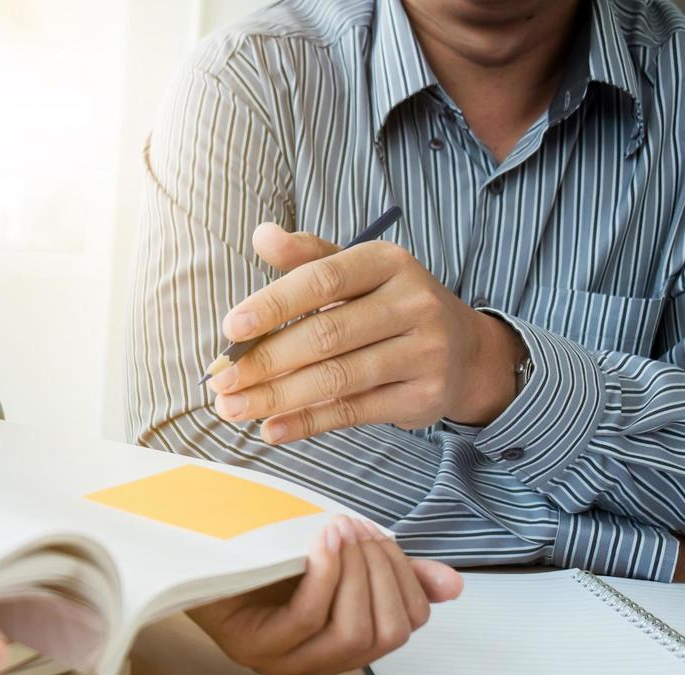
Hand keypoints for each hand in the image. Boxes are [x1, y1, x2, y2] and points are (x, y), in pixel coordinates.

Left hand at [188, 515, 462, 674]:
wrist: (201, 544)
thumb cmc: (266, 553)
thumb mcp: (339, 555)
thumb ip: (392, 571)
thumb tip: (452, 587)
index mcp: (341, 645)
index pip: (404, 627)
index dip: (407, 581)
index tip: (384, 539)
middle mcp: (315, 663)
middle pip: (385, 635)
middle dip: (384, 574)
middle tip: (363, 529)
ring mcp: (282, 661)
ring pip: (352, 632)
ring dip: (357, 572)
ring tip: (342, 528)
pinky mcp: (252, 647)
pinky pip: (308, 619)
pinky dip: (325, 574)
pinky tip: (323, 539)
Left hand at [208, 224, 526, 442]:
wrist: (464, 352)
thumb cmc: (388, 305)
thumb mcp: (356, 271)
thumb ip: (308, 257)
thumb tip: (262, 235)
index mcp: (388, 262)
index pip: (322, 279)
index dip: (273, 304)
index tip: (229, 328)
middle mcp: (412, 303)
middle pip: (325, 335)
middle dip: (264, 361)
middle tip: (219, 381)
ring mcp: (424, 352)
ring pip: (336, 379)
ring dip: (276, 397)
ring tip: (232, 408)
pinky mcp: (423, 396)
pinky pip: (353, 412)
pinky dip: (307, 423)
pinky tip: (271, 429)